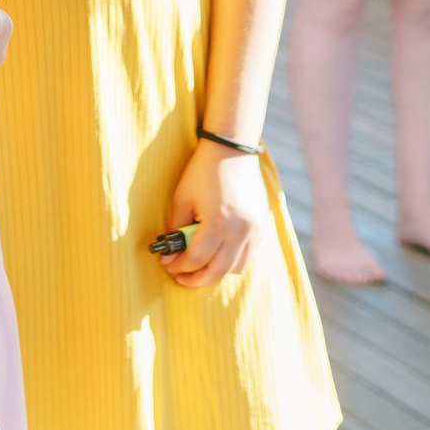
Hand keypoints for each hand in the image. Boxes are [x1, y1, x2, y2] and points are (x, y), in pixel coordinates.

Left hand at [160, 137, 269, 288]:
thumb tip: (169, 255)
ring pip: (236, 268)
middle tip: (181, 278)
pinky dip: (232, 261)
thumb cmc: (202, 171)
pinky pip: (248, 255)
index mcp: (218, 221)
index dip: (178, 266)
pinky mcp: (262, 225)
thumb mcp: (182, 198)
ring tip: (200, 266)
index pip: (196, 258)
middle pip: (218, 271)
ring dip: (216, 272)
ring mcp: (254, 229)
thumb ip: (175, 230)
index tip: (167, 265)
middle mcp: (240, 229)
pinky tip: (217, 253)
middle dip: (196, 280)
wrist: (232, 149)